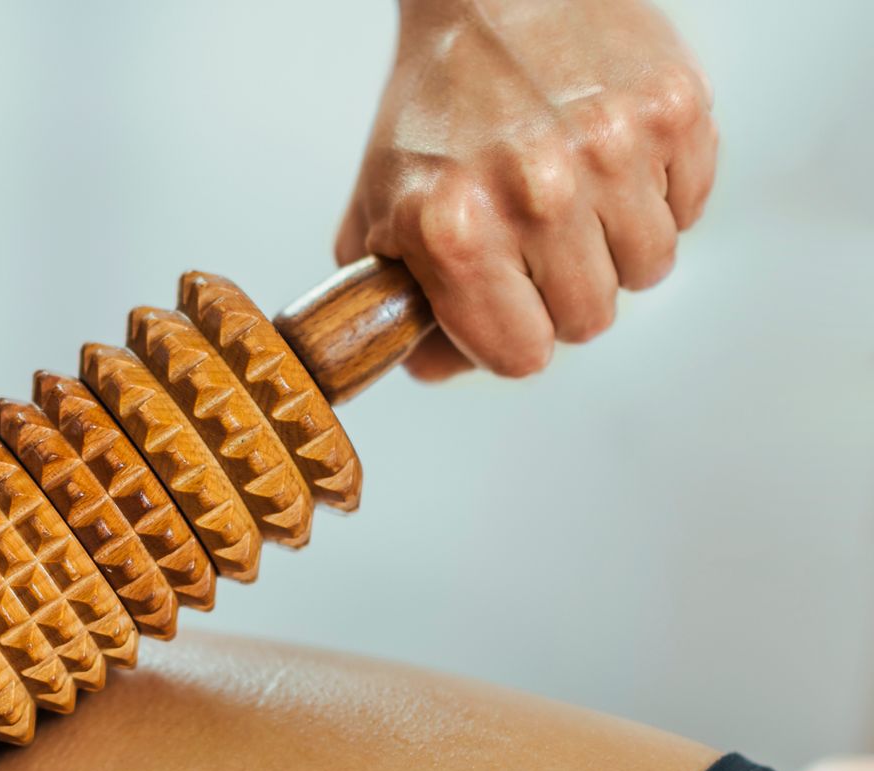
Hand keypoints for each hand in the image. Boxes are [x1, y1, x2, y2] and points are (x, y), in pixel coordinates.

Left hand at [337, 0, 716, 379]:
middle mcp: (537, 193)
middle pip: (590, 319)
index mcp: (457, 228)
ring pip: (649, 269)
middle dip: (564, 294)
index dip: (516, 339)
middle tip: (539, 244)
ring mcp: (613, 149)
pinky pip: (692, 205)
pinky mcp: (673, 110)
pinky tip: (613, 159)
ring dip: (617, 248)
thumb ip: (396, 303)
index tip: (511, 313)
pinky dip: (660, 195)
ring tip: (576, 196)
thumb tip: (437, 367)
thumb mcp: (382, 206)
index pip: (521, 355)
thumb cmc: (437, 100)